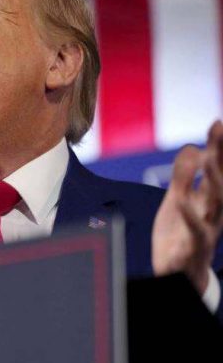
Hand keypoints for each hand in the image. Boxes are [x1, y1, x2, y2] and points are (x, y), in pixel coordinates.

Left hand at [152, 120, 222, 293]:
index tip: (217, 121)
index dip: (218, 146)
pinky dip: (189, 218)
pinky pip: (194, 234)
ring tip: (209, 159)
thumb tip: (194, 148)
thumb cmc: (180, 234)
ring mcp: (205, 230)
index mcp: (209, 199)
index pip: (216, 169)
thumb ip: (183, 176)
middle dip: (221, 155)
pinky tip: (180, 202)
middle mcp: (212, 212)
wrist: (179, 275)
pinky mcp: (191, 249)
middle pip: (221, 181)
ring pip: (215, 205)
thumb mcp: (178, 201)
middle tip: (219, 129)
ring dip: (215, 181)